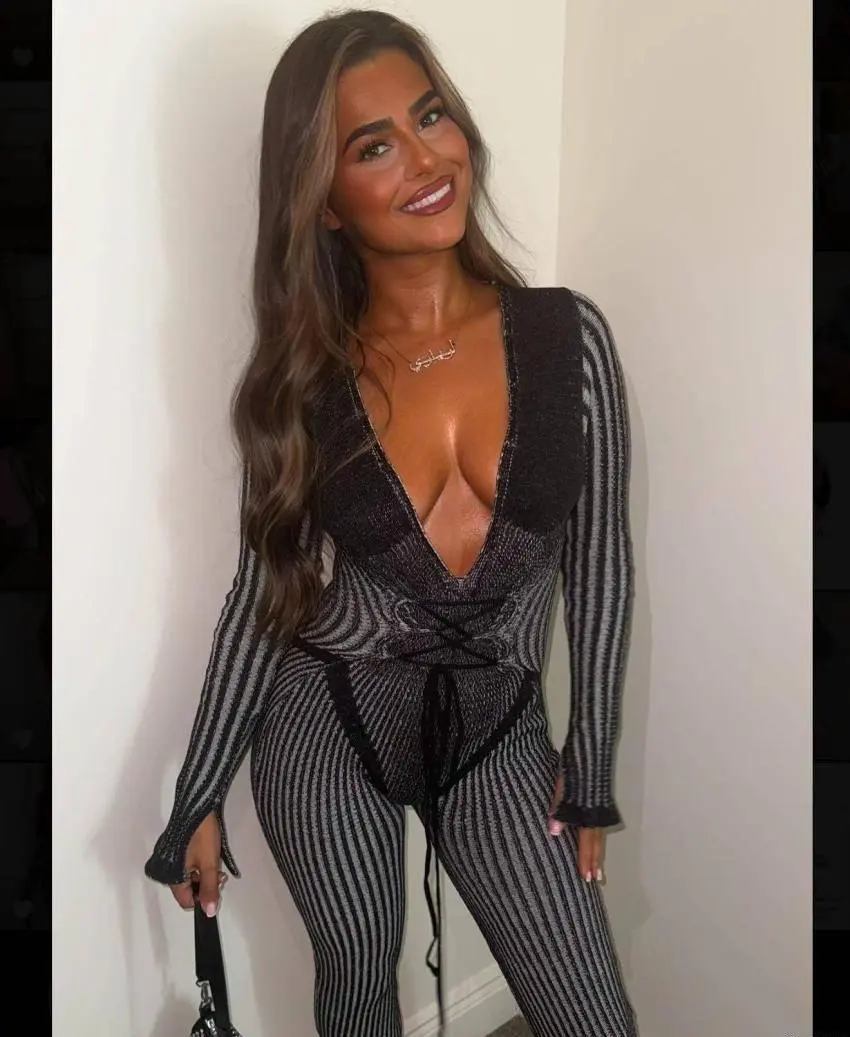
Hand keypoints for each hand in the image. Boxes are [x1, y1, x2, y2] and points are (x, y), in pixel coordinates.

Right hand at [169, 811, 226, 916]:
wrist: (196, 807)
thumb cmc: (201, 833)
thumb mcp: (210, 864)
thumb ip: (210, 889)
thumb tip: (209, 911)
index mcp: (171, 878)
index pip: (187, 902)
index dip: (203, 898)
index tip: (214, 889)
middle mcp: (165, 871)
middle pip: (186, 890)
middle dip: (204, 885)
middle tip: (217, 874)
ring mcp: (166, 859)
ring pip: (186, 877)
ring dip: (201, 874)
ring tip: (212, 862)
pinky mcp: (171, 850)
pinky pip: (183, 866)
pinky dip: (195, 864)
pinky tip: (205, 855)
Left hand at [547, 769, 604, 883]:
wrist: (591, 748)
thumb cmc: (573, 767)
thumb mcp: (561, 786)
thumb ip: (558, 809)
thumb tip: (555, 833)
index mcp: (586, 812)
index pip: (586, 843)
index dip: (586, 861)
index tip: (587, 879)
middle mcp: (596, 812)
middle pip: (596, 841)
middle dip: (595, 861)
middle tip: (596, 879)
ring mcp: (600, 805)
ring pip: (599, 833)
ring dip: (597, 850)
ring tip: (598, 865)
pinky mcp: (600, 798)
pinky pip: (599, 823)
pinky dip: (597, 836)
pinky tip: (593, 837)